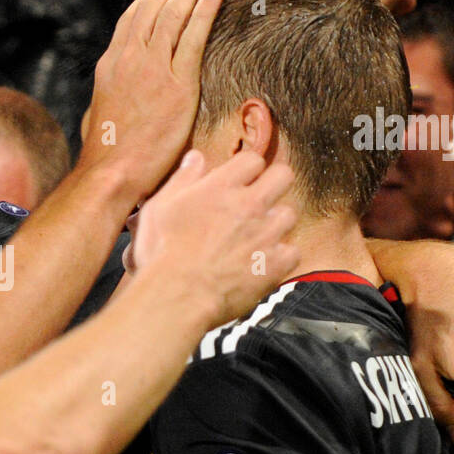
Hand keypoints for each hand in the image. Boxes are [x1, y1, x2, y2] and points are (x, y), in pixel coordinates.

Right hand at [80, 0, 222, 197]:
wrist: (111, 171)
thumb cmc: (106, 153)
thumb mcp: (99, 115)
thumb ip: (110, 97)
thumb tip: (113, 98)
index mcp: (110, 64)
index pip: (133, 18)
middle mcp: (129, 59)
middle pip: (153, 7)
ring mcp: (152, 69)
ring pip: (172, 15)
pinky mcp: (177, 85)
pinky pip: (192, 39)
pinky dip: (204, 12)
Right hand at [131, 149, 298, 328]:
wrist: (178, 295)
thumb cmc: (163, 252)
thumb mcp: (160, 207)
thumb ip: (183, 179)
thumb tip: (196, 158)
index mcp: (221, 187)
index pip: (252, 159)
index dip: (246, 169)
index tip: (239, 181)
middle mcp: (249, 205)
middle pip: (283, 176)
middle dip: (274, 183)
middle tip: (260, 199)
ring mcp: (265, 234)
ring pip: (289, 214)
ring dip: (276, 222)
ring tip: (258, 235)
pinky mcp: (275, 264)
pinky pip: (292, 252)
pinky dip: (280, 257)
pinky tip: (263, 262)